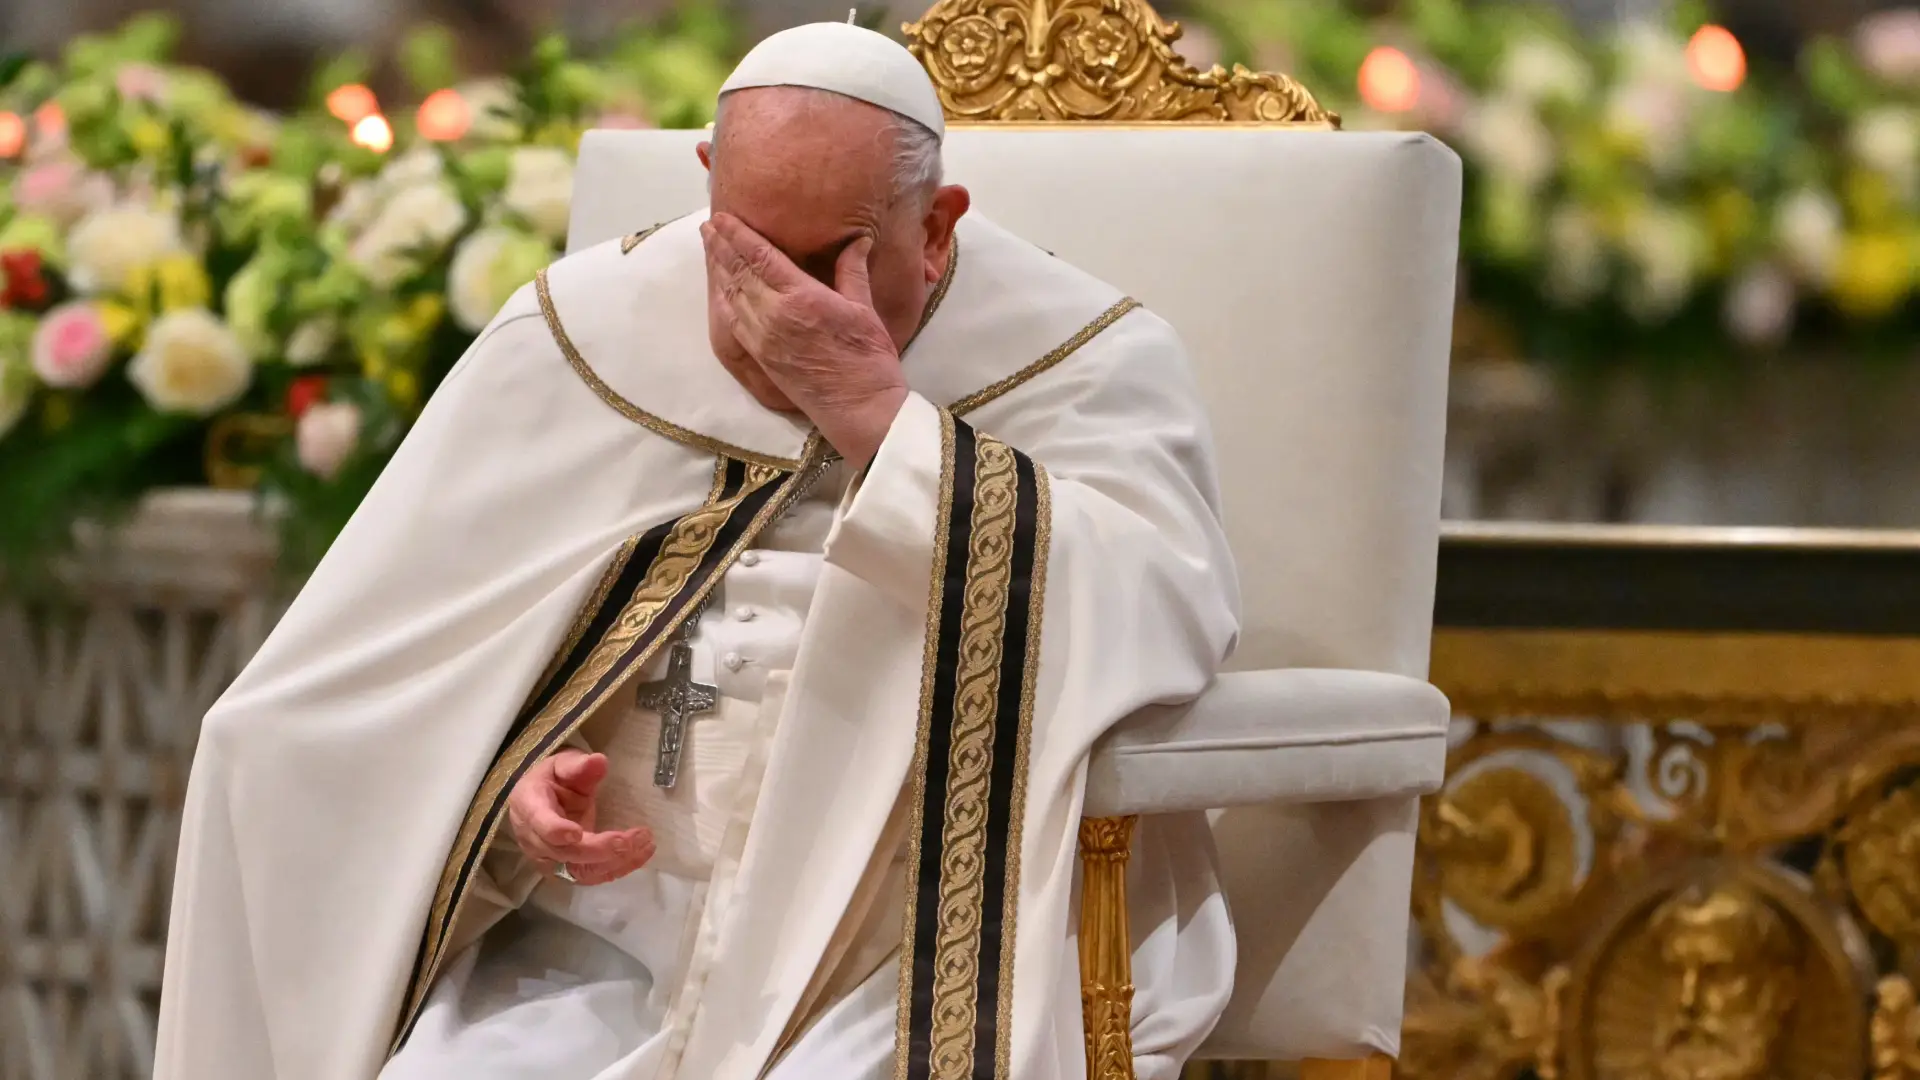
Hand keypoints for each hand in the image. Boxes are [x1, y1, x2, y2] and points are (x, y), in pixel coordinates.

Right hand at [505, 749, 653, 886]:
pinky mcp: (565, 869)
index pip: (540, 824)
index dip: (557, 831)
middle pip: (565, 853)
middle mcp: (535, 839)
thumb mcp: (562, 764)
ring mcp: (550, 858)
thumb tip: (599, 761)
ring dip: (614, 862)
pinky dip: (618, 868)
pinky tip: (641, 854)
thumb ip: (578, 765)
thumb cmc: (552, 779)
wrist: (541, 800)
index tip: (578, 832)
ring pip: (580, 871)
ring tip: (644, 845)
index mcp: (530, 807)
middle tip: (630, 839)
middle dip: (600, 849)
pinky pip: (591, 876)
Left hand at [702, 213, 908, 468]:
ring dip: (719, 270)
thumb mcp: (863, 308)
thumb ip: (852, 271)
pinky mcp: (761, 356)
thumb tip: (858, 240)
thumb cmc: (869, 358)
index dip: (737, 234)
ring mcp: (763, 338)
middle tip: (708, 226)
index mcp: (800, 296)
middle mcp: (774, 315)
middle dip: (720, 247)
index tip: (721, 217)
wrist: (859, 408)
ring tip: (710, 249)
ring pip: (732, 295)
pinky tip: (721, 289)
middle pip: (738, 272)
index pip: (759, 256)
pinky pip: (733, 321)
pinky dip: (724, 300)